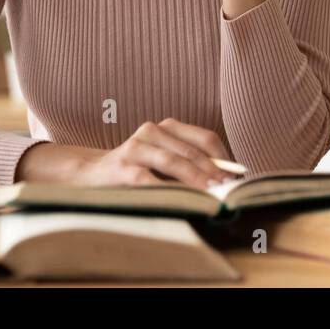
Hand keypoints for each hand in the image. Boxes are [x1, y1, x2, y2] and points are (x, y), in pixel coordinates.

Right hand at [71, 120, 232, 190]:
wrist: (92, 174)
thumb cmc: (136, 169)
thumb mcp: (163, 161)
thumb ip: (189, 165)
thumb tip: (225, 179)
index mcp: (166, 128)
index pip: (204, 138)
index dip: (224, 157)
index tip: (237, 176)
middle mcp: (151, 131)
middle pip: (191, 151)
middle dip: (213, 171)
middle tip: (229, 189)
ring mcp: (135, 148)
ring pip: (172, 161)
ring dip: (196, 179)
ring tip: (212, 193)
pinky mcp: (122, 167)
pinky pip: (149, 179)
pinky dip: (168, 190)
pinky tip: (181, 201)